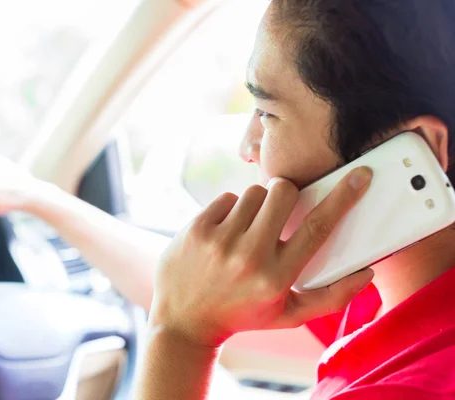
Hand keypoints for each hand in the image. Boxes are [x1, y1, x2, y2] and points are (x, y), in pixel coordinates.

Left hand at [150, 167, 373, 347]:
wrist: (185, 321)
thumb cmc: (243, 315)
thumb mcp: (289, 315)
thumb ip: (332, 297)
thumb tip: (367, 273)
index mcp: (277, 278)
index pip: (317, 228)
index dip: (343, 198)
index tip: (359, 176)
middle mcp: (249, 257)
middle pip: (283, 192)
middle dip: (288, 193)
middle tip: (280, 210)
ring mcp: (220, 241)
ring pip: (254, 192)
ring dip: (258, 204)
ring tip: (249, 228)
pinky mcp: (197, 228)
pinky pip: (227, 197)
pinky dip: (232, 209)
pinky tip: (226, 231)